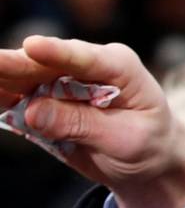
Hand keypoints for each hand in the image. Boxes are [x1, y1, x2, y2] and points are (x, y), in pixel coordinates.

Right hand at [0, 38, 184, 207]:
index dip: (56, 52)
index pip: (85, 58)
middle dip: (13, 64)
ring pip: (22, 77)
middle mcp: (85, 66)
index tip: (31, 46)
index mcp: (118, 66)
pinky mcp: (43, 99)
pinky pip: (16, 97)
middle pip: (42, 64)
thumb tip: (33, 111)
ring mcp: (60, 80)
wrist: (147, 160)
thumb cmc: (147, 144)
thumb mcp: (125, 139)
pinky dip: (2, 96)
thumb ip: (82, 124)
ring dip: (2, 78)